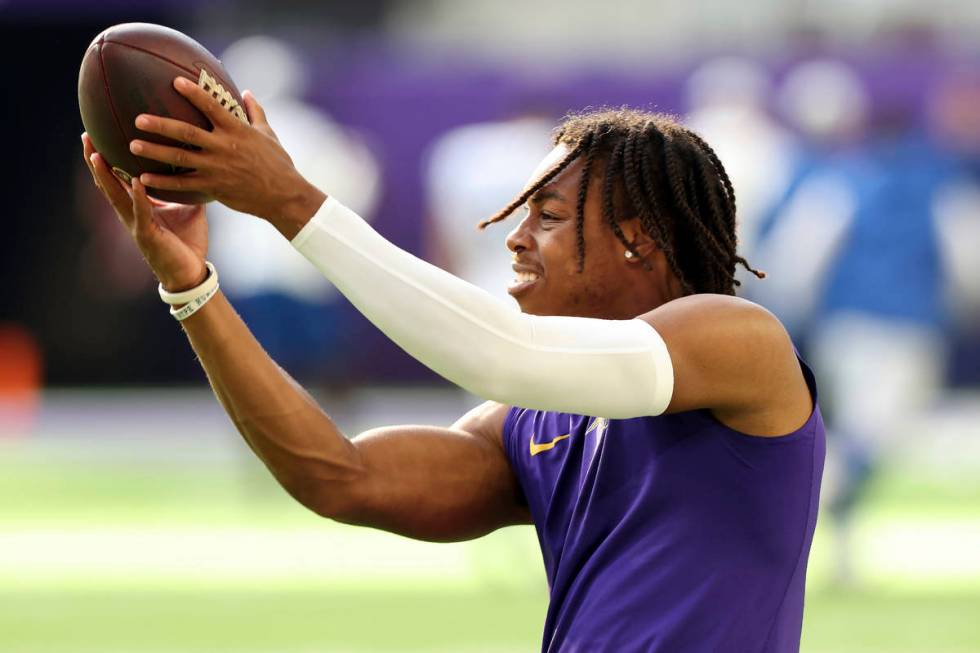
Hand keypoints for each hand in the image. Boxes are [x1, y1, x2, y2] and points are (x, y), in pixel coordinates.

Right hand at [82, 132, 207, 291]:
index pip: (116, 178)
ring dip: (105, 175)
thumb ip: (185, 189)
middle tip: (86, 136)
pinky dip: (138, 196)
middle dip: (95, 160)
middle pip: (107, 183)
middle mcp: (131, 213)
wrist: (191, 273)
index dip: (106, 159)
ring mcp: (136, 224)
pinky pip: (141, 212)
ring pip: (115, 196)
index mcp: (138, 206)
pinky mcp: (147, 235)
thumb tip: (197, 166)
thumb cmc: (188, 242)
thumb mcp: (188, 209)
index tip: (98, 135)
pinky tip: (135, 181)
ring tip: (96, 154)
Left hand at [130, 78, 325, 236]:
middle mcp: (223, 147)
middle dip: (160, 125)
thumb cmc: (279, 164)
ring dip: (154, 151)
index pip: (211, 106)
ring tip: (132, 145)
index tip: (174, 81)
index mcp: (236, 130)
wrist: (284, 196)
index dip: (193, 93)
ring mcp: (216, 168)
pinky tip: (144, 178)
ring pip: (179, 158)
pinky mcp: (214, 186)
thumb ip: (255, 112)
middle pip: (186, 132)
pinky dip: (163, 182)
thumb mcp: (269, 134)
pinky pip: (183, 184)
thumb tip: (247, 92)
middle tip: (138, 118)